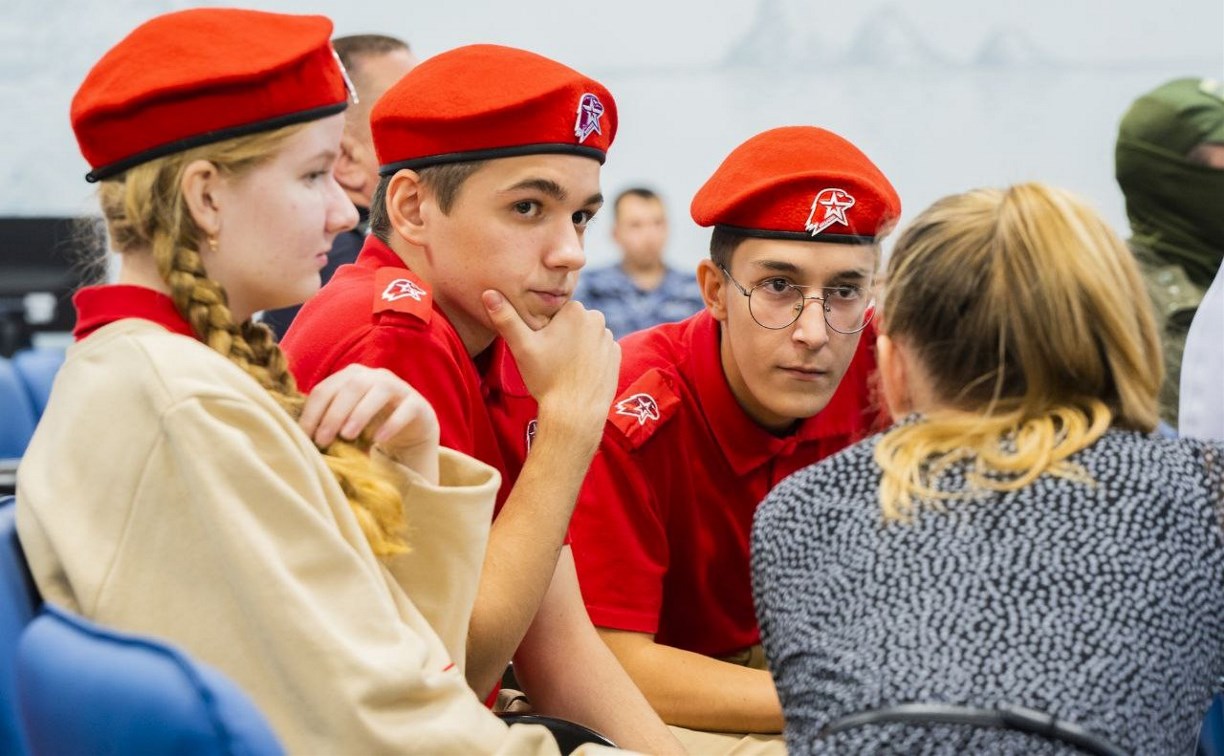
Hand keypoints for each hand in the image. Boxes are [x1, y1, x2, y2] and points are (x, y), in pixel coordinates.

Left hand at [299, 364, 440, 480]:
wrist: (411, 427)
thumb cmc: (371, 424)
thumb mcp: (347, 420)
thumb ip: (328, 422)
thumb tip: (300, 439)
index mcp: (351, 377)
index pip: (326, 389)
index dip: (313, 412)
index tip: (305, 436)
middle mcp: (374, 376)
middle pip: (351, 386)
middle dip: (334, 413)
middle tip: (323, 440)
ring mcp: (398, 387)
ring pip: (379, 391)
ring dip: (360, 413)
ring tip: (348, 436)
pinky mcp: (418, 404)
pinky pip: (405, 410)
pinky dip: (391, 424)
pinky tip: (379, 439)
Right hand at [482, 290, 619, 444]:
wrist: (575, 412)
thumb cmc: (546, 378)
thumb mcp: (521, 347)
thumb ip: (506, 318)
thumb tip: (488, 293)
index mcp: (574, 310)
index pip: (554, 313)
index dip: (544, 330)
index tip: (540, 347)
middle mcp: (597, 319)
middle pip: (571, 323)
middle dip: (561, 337)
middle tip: (550, 360)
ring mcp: (609, 338)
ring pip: (585, 337)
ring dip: (575, 347)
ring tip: (563, 369)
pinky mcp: (616, 356)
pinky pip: (598, 351)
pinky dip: (589, 359)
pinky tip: (578, 373)